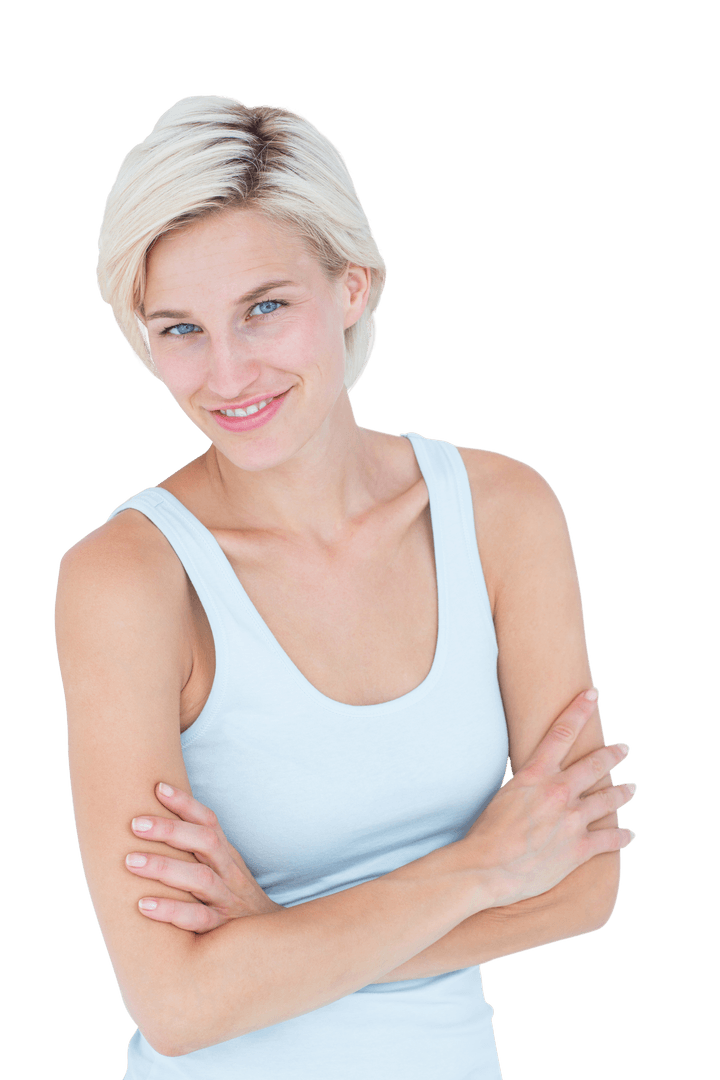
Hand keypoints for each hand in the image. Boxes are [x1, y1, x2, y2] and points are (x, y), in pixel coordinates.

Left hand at [125, 783, 283, 931]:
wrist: (271, 944)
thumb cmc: (233, 902)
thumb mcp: (224, 873)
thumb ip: (197, 855)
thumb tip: (153, 830)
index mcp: (227, 857)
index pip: (209, 822)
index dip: (186, 803)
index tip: (158, 787)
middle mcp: (229, 874)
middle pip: (206, 842)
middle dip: (170, 830)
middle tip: (135, 823)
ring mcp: (227, 901)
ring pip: (200, 879)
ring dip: (164, 867)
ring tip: (131, 860)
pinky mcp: (221, 931)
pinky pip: (198, 920)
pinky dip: (172, 911)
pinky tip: (144, 905)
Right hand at [461, 689, 636, 907]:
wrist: (487, 867)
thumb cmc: (487, 832)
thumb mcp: (504, 794)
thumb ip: (526, 783)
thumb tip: (533, 779)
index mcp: (536, 775)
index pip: (562, 732)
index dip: (579, 709)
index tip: (592, 694)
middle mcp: (558, 792)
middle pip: (595, 763)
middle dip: (613, 753)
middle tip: (624, 749)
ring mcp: (572, 820)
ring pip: (609, 799)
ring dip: (623, 792)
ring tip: (632, 788)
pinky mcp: (579, 848)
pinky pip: (609, 838)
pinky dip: (622, 835)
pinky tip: (630, 833)